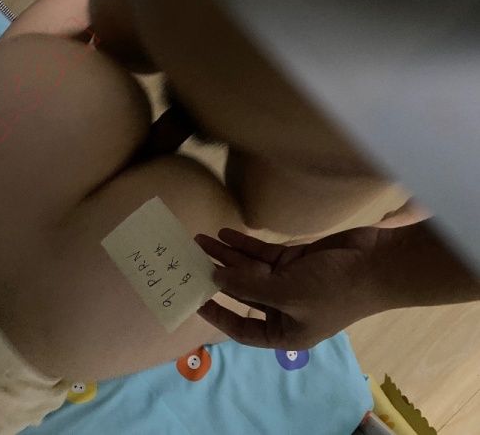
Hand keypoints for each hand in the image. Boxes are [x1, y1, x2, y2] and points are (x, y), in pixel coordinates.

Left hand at [195, 227, 390, 348]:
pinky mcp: (295, 259)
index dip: (216, 315)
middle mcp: (283, 309)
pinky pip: (262, 254)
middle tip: (189, 260)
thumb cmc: (333, 289)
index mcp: (285, 331)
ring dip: (225, 256)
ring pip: (249, 270)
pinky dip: (243, 245)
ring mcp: (289, 282)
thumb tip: (216, 278)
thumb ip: (248, 286)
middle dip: (216, 276)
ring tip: (199, 240)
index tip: (193, 299)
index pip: (242, 329)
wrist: (377, 263)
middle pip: (241, 294)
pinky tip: (222, 234)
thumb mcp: (287, 293)